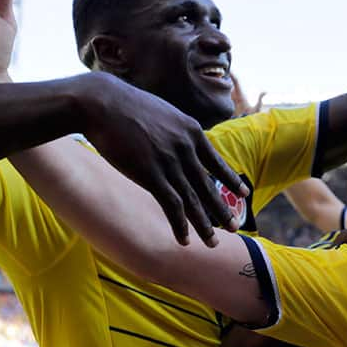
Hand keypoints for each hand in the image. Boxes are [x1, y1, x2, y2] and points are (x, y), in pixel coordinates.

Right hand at [81, 73, 248, 246]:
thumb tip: (179, 140)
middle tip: (236, 228)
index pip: (217, 161)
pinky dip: (180, 226)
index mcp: (192, 131)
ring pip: (193, 200)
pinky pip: (172, 206)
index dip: (231, 180)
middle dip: (222, 210)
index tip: (244, 194)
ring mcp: (170, 162)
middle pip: (208, 186)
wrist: (102, 103)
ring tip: (213, 243)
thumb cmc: (126, 106)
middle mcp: (186, 148)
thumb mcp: (163, 112)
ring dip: (204, 225)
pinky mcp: (151, 175)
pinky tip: (185, 240)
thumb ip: (176, 130)